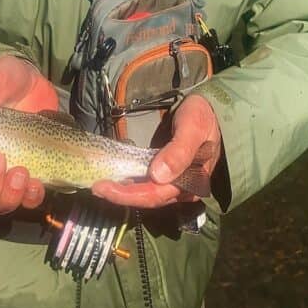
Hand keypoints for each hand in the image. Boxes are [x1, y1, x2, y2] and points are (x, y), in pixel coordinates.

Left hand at [91, 94, 221, 208]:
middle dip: (120, 194)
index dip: (127, 195)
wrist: (212, 110)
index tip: (103, 188)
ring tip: (101, 185)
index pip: (154, 195)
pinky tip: (116, 179)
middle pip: (147, 198)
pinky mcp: (167, 174)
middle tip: (95, 187)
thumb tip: (157, 175)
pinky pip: (146, 184)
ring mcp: (174, 182)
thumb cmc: (203, 118)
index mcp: (190, 183)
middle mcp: (181, 188)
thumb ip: (178, 152)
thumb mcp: (193, 129)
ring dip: (123, 191)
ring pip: (145, 193)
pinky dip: (130, 183)